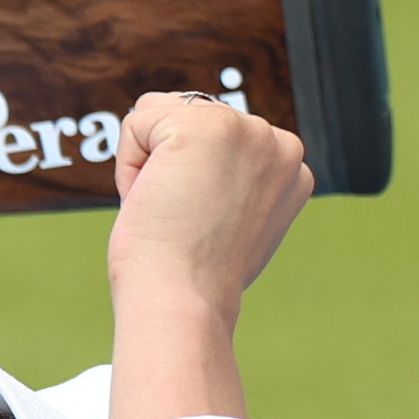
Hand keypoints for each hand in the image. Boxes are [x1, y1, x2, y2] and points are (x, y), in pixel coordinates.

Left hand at [104, 93, 313, 418]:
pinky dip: (129, 165)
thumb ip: (230, 182)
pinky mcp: (206, 127)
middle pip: (187, 117)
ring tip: (170, 210)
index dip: (191, 182)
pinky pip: (136, 122)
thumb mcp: (231, 223)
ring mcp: (247, 129)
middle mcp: (278, 141)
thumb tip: (201, 167)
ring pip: (160, 115)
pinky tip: (154, 200)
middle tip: (182, 222)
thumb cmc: (193, 277)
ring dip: (148, 165)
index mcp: (290, 165)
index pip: (215, 138)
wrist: (182, 302)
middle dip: (168, 169)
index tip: (203, 227)